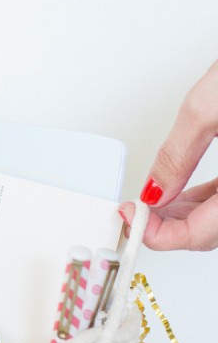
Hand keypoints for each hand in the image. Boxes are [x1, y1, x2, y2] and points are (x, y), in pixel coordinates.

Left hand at [119, 61, 217, 250]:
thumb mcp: (209, 106)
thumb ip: (177, 155)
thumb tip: (154, 191)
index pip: (203, 234)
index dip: (161, 236)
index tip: (133, 218)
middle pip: (213, 232)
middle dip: (171, 229)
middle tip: (137, 211)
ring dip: (187, 217)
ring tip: (152, 203)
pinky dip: (206, 202)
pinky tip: (180, 195)